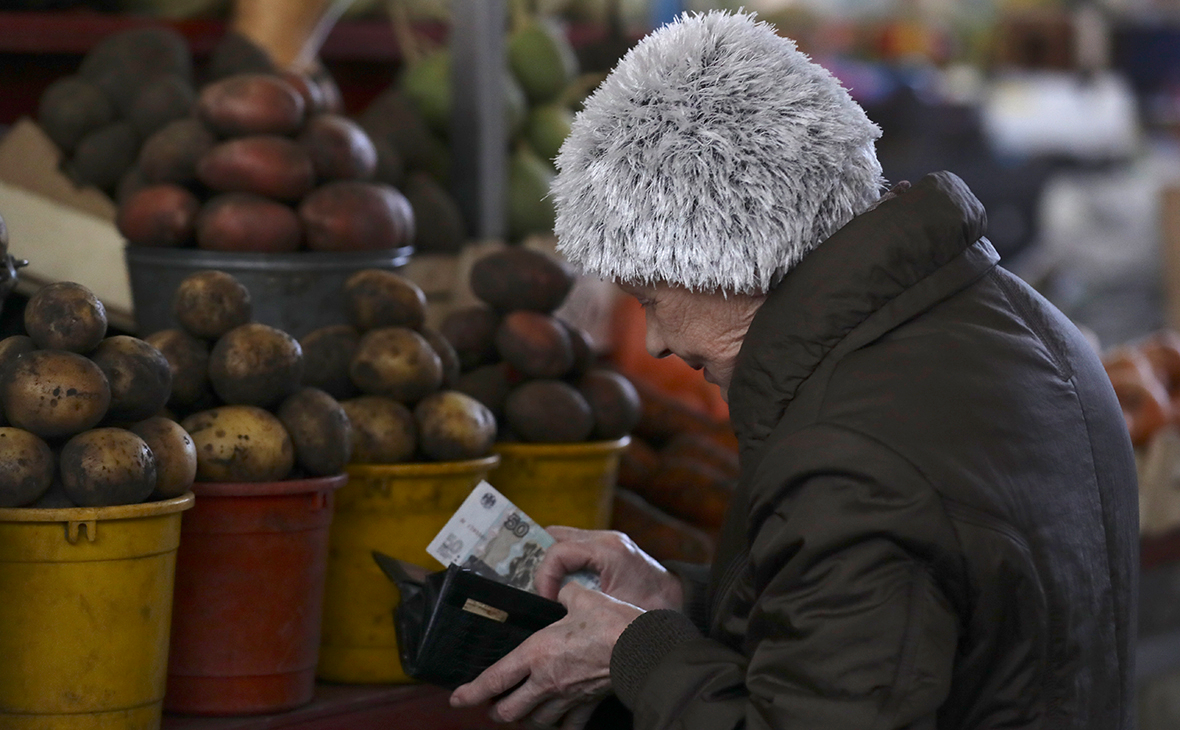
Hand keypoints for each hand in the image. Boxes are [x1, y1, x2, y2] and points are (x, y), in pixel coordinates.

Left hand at [450, 583, 642, 728]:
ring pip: (534, 722)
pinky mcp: (587, 705)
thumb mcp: (582, 598)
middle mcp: (546, 681)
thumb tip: (561, 589)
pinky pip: (568, 727)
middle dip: (495, 711)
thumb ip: (564, 594)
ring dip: (524, 720)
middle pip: (508, 710)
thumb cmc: (611, 622)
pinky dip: (560, 729)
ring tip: (520, 713)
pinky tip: (558, 726)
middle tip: (491, 705)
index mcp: (536, 653)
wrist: (642, 650)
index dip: (470, 693)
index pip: (494, 680)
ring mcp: (566, 698)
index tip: (457, 698)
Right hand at [534, 527, 683, 610]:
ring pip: (561, 537)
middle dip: (540, 561)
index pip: (558, 551)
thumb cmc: (650, 609)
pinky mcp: (607, 547)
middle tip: (539, 588)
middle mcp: (605, 538)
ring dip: (551, 561)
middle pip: (554, 535)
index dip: (545, 576)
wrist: (679, 602)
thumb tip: (550, 604)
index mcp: (607, 550)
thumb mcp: (611, 609)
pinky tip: (562, 583)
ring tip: (547, 587)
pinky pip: (574, 546)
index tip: (547, 599)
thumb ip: (580, 601)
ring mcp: (606, 540)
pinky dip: (563, 561)